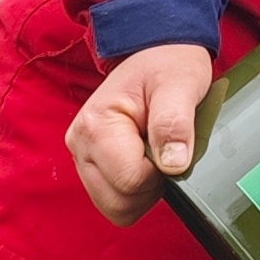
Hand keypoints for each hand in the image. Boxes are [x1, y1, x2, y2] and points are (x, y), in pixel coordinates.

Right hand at [66, 41, 216, 226]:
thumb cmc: (168, 64)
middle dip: (151, 187)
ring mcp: (83, 157)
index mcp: (96, 126)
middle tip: (167, 151)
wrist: (157, 52)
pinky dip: (137, 191)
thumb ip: (174, 124)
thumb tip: (173, 166)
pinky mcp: (92, 165)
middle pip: (118, 203)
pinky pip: (115, 200)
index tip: (173, 145)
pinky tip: (149, 162)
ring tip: (158, 155)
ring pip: (115, 207)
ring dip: (145, 192)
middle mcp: (80, 145)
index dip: (162, 173)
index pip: (130, 180)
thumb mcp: (179, 85)